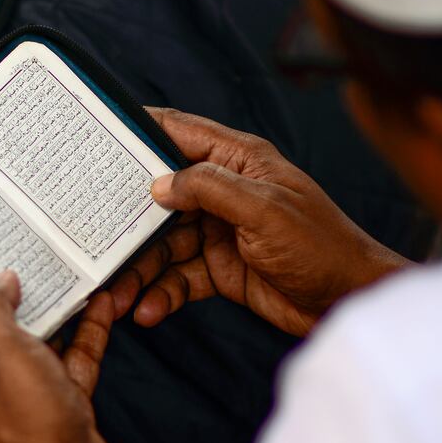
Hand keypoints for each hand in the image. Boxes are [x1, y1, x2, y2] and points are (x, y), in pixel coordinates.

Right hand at [109, 108, 409, 336]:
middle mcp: (226, 191)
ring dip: (139, 270)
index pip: (180, 133)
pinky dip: (161, 294)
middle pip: (161, 197)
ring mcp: (221, 232)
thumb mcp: (264, 210)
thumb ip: (210, 189)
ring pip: (164, 245)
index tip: (97, 135)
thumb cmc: (322, 246)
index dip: (138, 131)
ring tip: (116, 296)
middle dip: (126, 220)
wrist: (350, 302)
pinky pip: (180, 278)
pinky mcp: (222, 269)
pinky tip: (146, 311)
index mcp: (239, 161)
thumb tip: (159, 183)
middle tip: (91, 238)